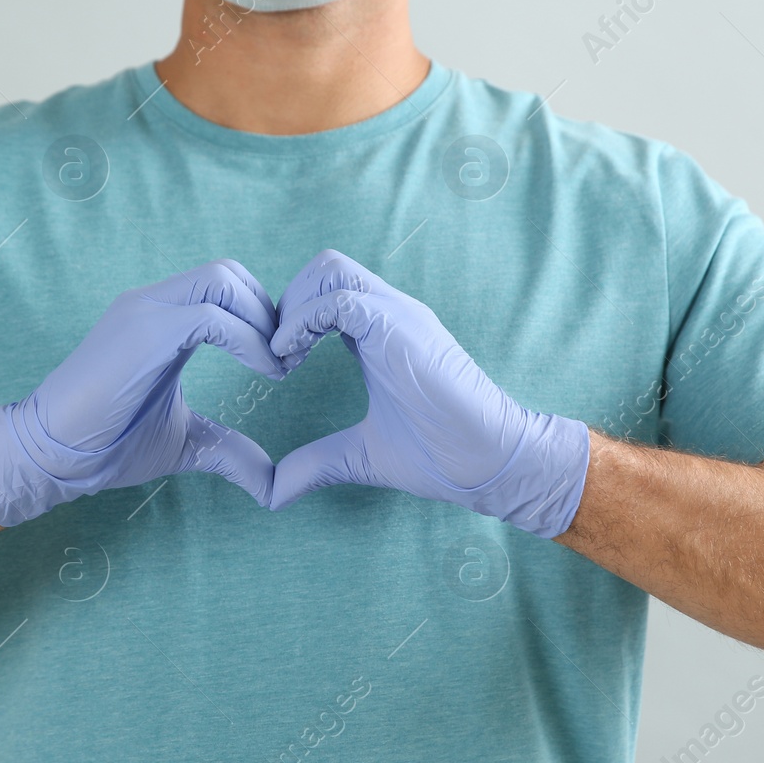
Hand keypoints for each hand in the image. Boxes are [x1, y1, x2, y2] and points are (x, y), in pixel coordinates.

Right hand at [0, 260, 285, 525]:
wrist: (51, 456)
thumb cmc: (108, 445)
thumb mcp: (185, 443)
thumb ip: (229, 449)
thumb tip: (272, 486)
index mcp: (160, 319)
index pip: (224, 286)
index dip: (262, 315)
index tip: (283, 361)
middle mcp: (152, 303)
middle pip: (229, 272)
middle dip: (269, 311)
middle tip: (287, 361)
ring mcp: (145, 311)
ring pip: (223, 280)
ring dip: (262, 319)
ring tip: (277, 366)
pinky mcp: (143, 332)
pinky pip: (211, 316)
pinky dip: (250, 340)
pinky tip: (264, 372)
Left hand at [268, 250, 590, 537]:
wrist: (488, 463)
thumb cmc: (439, 457)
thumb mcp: (359, 456)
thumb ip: (316, 463)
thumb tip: (275, 494)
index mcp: (380, 334)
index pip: (326, 293)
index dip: (292, 319)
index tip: (278, 368)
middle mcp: (388, 314)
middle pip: (325, 268)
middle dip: (287, 302)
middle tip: (276, 357)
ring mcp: (397, 315)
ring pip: (330, 269)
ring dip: (294, 306)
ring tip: (283, 358)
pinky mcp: (400, 328)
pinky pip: (339, 301)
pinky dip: (302, 323)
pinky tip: (290, 360)